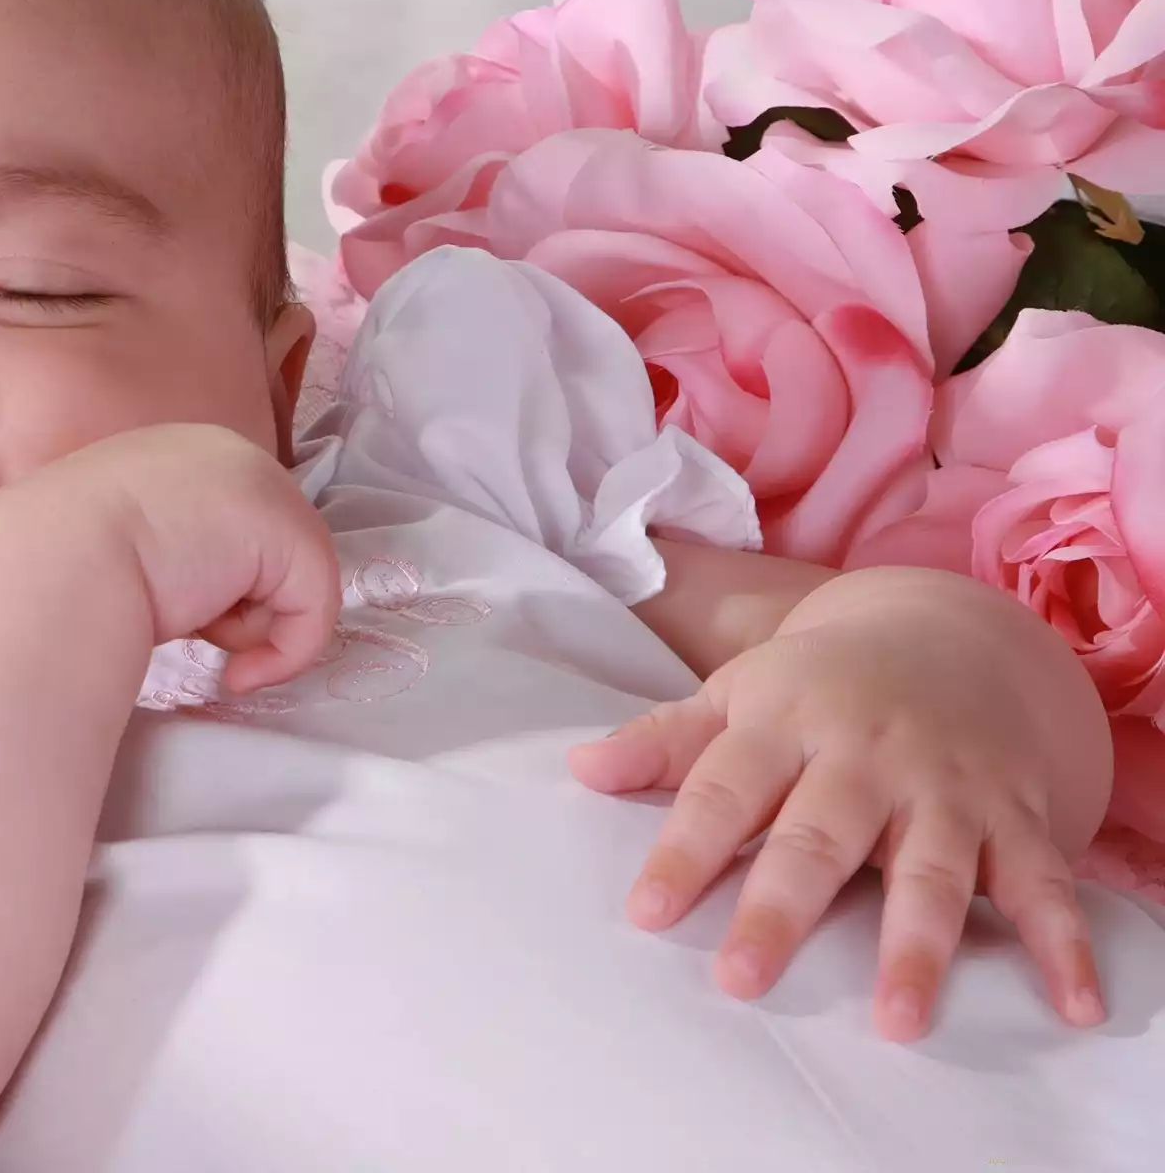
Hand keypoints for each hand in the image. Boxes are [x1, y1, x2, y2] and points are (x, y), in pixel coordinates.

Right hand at [24, 423, 341, 694]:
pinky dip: (286, 652)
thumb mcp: (115, 545)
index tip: (184, 623)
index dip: (217, 585)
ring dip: (251, 628)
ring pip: (294, 580)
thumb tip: (202, 594)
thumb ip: (167, 551)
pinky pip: (316, 606)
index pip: (227, 528)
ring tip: (196, 631)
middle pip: (269, 550)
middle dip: (240, 606)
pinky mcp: (286, 527)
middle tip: (194, 634)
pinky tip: (235, 671)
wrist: (54, 563)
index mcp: (176, 453)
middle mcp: (225, 452)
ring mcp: (260, 482)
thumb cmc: (60, 565)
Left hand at [568, 572, 1109, 1040]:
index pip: (723, 791)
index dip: (682, 851)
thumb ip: (663, 741)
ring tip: (896, 1019)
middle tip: (742, 980)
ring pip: (929, 868)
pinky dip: (1063, 943)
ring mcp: (943, 785)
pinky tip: (1071, 1003)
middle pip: (817, 837)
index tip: (646, 913)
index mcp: (784, 723)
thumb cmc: (818, 686)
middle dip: (780, 909)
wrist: (948, 632)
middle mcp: (865, 754)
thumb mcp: (737, 696)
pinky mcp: (1012, 812)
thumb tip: (579, 768)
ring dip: (916, 943)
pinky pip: (1042, 882)